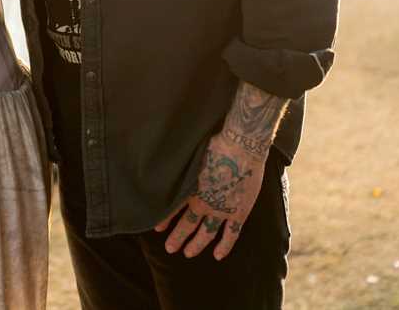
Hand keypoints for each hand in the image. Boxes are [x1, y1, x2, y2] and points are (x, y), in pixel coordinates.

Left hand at [154, 132, 266, 260]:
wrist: (241, 146)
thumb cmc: (214, 144)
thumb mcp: (190, 156)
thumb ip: (181, 168)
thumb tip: (167, 166)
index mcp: (189, 189)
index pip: (172, 210)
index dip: (164, 220)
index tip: (157, 229)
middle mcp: (203, 203)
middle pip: (187, 225)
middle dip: (177, 238)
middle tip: (169, 248)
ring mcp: (221, 210)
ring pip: (206, 233)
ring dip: (196, 244)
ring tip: (187, 254)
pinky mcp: (239, 211)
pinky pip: (231, 234)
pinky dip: (224, 246)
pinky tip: (217, 255)